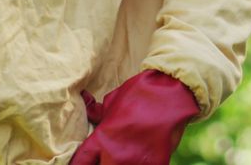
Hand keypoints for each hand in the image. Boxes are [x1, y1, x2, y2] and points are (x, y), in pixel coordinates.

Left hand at [71, 70, 198, 164]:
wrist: (170, 93)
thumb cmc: (139, 94)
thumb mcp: (112, 101)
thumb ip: (98, 113)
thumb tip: (87, 108)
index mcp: (102, 139)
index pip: (81, 161)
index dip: (80, 163)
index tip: (84, 162)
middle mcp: (115, 155)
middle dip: (102, 164)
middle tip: (104, 158)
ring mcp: (136, 162)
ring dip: (120, 164)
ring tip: (122, 157)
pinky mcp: (155, 164)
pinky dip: (140, 164)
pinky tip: (140, 158)